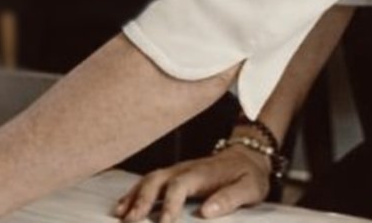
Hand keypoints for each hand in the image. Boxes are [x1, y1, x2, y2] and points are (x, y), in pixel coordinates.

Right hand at [115, 145, 271, 221]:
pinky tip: (122, 206)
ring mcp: (177, 171)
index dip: (170, 204)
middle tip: (130, 221)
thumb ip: (230, 198)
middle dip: (142, 200)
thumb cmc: (249, 175)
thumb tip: (206, 212)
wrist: (247, 156)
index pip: (180, 186)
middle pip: (157, 180)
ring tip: (120, 215)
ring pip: (149, 180)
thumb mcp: (250, 188)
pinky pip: (149, 182)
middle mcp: (185, 169)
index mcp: (202, 173)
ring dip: (133, 196)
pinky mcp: (173, 176)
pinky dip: (133, 193)